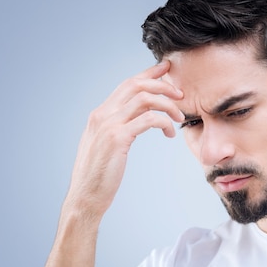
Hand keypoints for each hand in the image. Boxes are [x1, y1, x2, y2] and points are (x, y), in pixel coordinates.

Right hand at [65, 61, 183, 218]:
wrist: (85, 197)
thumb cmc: (99, 176)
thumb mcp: (106, 146)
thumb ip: (118, 129)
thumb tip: (135, 122)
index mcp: (100, 114)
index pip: (127, 84)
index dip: (148, 73)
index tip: (165, 68)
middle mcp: (102, 114)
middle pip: (136, 84)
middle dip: (162, 84)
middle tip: (181, 94)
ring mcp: (108, 125)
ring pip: (145, 98)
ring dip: (167, 104)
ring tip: (179, 118)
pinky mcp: (117, 138)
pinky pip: (148, 119)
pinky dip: (164, 123)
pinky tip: (169, 134)